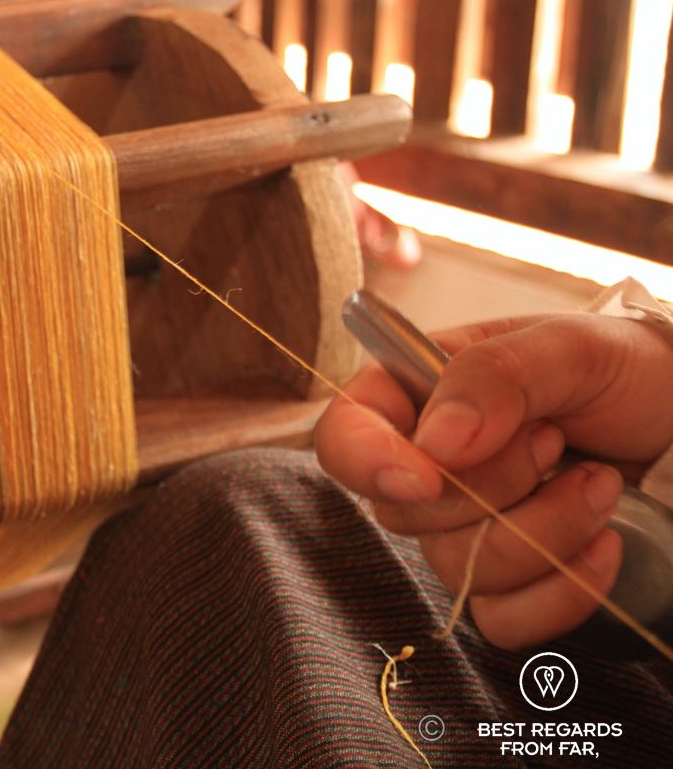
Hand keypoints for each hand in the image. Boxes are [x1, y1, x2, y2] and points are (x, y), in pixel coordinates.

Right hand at [315, 312, 672, 649]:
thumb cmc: (625, 371)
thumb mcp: (568, 347)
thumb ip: (494, 376)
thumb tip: (434, 444)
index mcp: (417, 397)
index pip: (343, 437)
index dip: (366, 462)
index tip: (424, 476)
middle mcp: (429, 469)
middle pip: (405, 515)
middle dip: (495, 487)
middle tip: (556, 439)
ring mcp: (466, 532)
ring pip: (460, 570)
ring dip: (544, 531)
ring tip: (601, 482)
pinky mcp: (511, 585)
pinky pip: (503, 622)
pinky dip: (562, 590)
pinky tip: (606, 545)